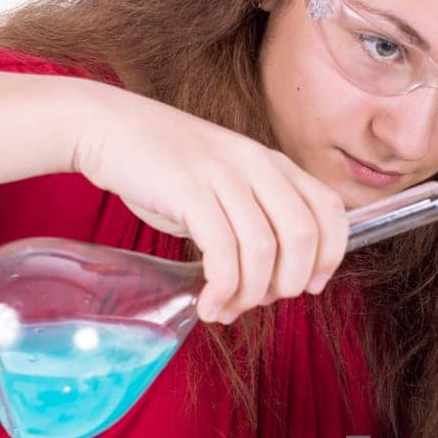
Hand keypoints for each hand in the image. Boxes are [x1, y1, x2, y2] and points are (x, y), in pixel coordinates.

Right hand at [72, 86, 349, 322]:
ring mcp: (223, 174)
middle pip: (302, 235)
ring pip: (263, 250)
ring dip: (250, 295)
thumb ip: (255, 219)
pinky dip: (222, 289)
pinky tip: (210, 305)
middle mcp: (256, 164)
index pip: (329, 209)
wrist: (108, 127)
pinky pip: (222, 251)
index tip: (311, 285)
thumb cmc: (166, 168)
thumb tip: (273, 283)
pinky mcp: (189, 189)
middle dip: (289, 283)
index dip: (330, 255)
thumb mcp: (225, 184)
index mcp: (273, 163)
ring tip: (227, 310)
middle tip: (262, 302)